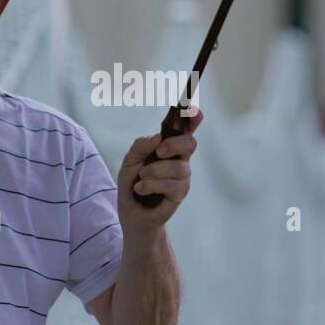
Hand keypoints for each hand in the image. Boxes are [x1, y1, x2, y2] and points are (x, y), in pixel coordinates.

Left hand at [117, 107, 202, 228]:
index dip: (193, 118)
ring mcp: (182, 177)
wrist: (132, 214)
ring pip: (178, 167)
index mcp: (168, 147)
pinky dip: (152, 186)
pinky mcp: (180, 193)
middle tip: (160, 151)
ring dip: (155, 172)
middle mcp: (179, 160)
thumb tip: (158, 137)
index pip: (185, 130)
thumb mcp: (129, 162)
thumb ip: (140, 146)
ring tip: (141, 179)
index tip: (194, 109)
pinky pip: (173, 184)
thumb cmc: (132, 185)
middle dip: (175, 144)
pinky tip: (141, 189)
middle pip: (190, 143)